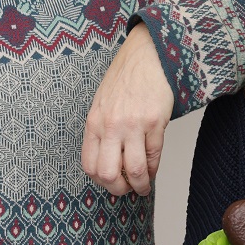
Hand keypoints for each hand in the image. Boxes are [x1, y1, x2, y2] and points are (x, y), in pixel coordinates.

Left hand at [81, 25, 172, 195]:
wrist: (148, 54)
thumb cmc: (126, 77)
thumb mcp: (103, 103)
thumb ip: (102, 130)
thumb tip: (109, 159)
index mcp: (94, 122)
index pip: (89, 164)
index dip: (100, 181)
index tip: (111, 183)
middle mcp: (110, 125)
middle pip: (108, 173)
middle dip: (119, 189)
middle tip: (127, 190)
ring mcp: (133, 124)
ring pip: (134, 169)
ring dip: (140, 185)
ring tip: (143, 188)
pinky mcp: (155, 121)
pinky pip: (154, 155)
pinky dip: (154, 169)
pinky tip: (154, 170)